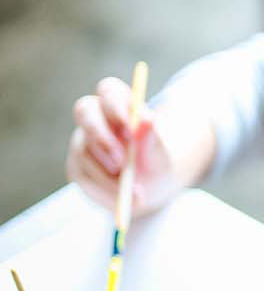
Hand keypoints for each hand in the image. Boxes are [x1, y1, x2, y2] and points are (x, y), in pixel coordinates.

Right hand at [66, 78, 207, 216]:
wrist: (150, 189)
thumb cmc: (156, 163)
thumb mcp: (159, 154)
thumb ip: (151, 138)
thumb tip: (147, 118)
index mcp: (119, 105)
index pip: (109, 90)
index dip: (116, 105)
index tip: (130, 128)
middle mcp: (96, 118)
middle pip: (85, 111)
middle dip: (102, 137)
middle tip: (122, 162)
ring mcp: (82, 141)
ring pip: (85, 150)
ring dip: (109, 174)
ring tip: (137, 193)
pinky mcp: (77, 166)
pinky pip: (83, 175)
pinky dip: (104, 190)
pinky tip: (123, 200)